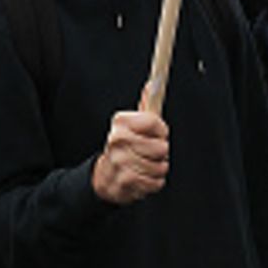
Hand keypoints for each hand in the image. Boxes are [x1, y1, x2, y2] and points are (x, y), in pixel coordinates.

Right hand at [91, 85, 169, 204]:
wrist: (105, 175)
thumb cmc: (124, 147)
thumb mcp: (132, 124)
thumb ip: (146, 104)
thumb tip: (153, 84)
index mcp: (121, 122)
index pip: (154, 122)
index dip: (162, 130)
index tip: (158, 134)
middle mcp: (118, 140)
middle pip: (161, 147)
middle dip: (161, 153)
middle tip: (151, 152)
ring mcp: (121, 162)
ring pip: (161, 167)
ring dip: (158, 168)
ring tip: (146, 165)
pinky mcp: (126, 182)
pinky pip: (156, 182)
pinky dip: (154, 182)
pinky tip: (143, 177)